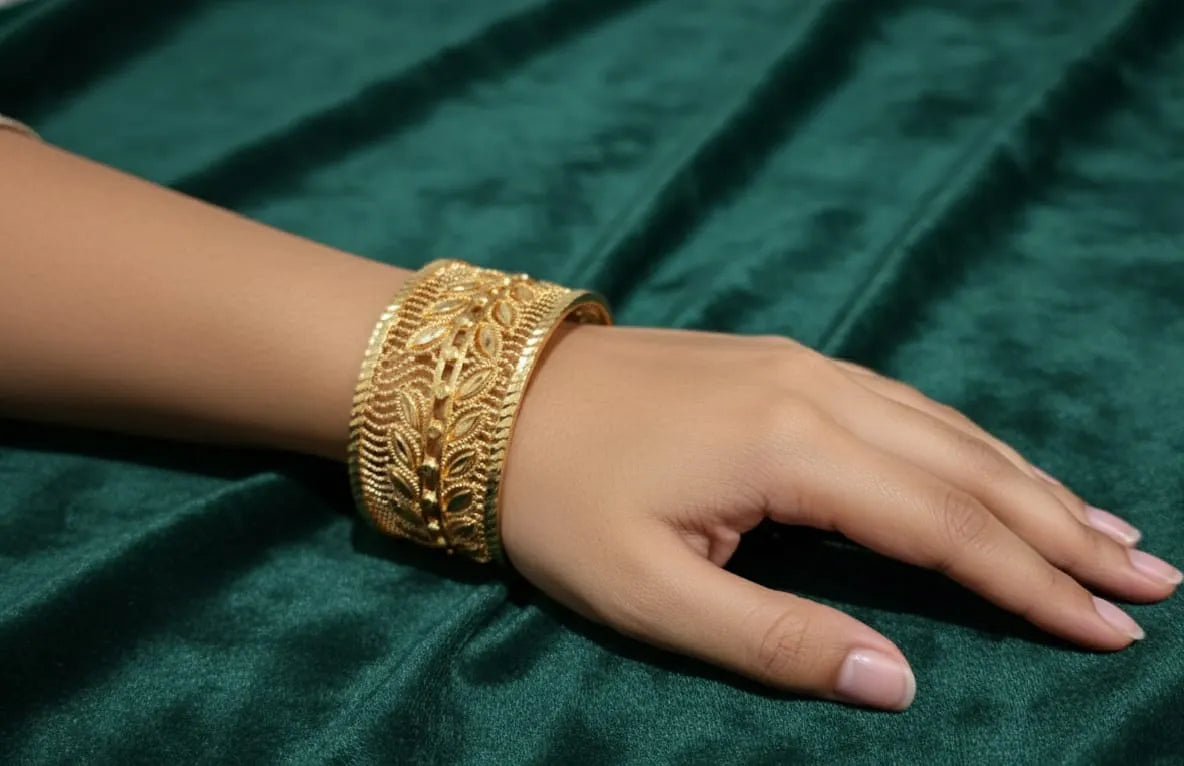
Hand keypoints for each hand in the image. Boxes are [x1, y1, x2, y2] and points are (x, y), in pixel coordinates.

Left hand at [500, 324, 1180, 710]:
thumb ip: (777, 638)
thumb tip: (898, 684)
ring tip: (1102, 527)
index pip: (944, 527)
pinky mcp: (780, 358)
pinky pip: (903, 403)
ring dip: (1028, 480)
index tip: (1112, 627)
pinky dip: (966, 443)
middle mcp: (817, 390)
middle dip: (1062, 529)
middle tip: (1154, 578)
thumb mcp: (652, 592)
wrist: (485, 394)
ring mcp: (801, 363)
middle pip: (967, 468)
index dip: (1033, 583)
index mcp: (792, 448)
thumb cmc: (558, 499)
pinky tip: (993, 466)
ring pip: (944, 427)